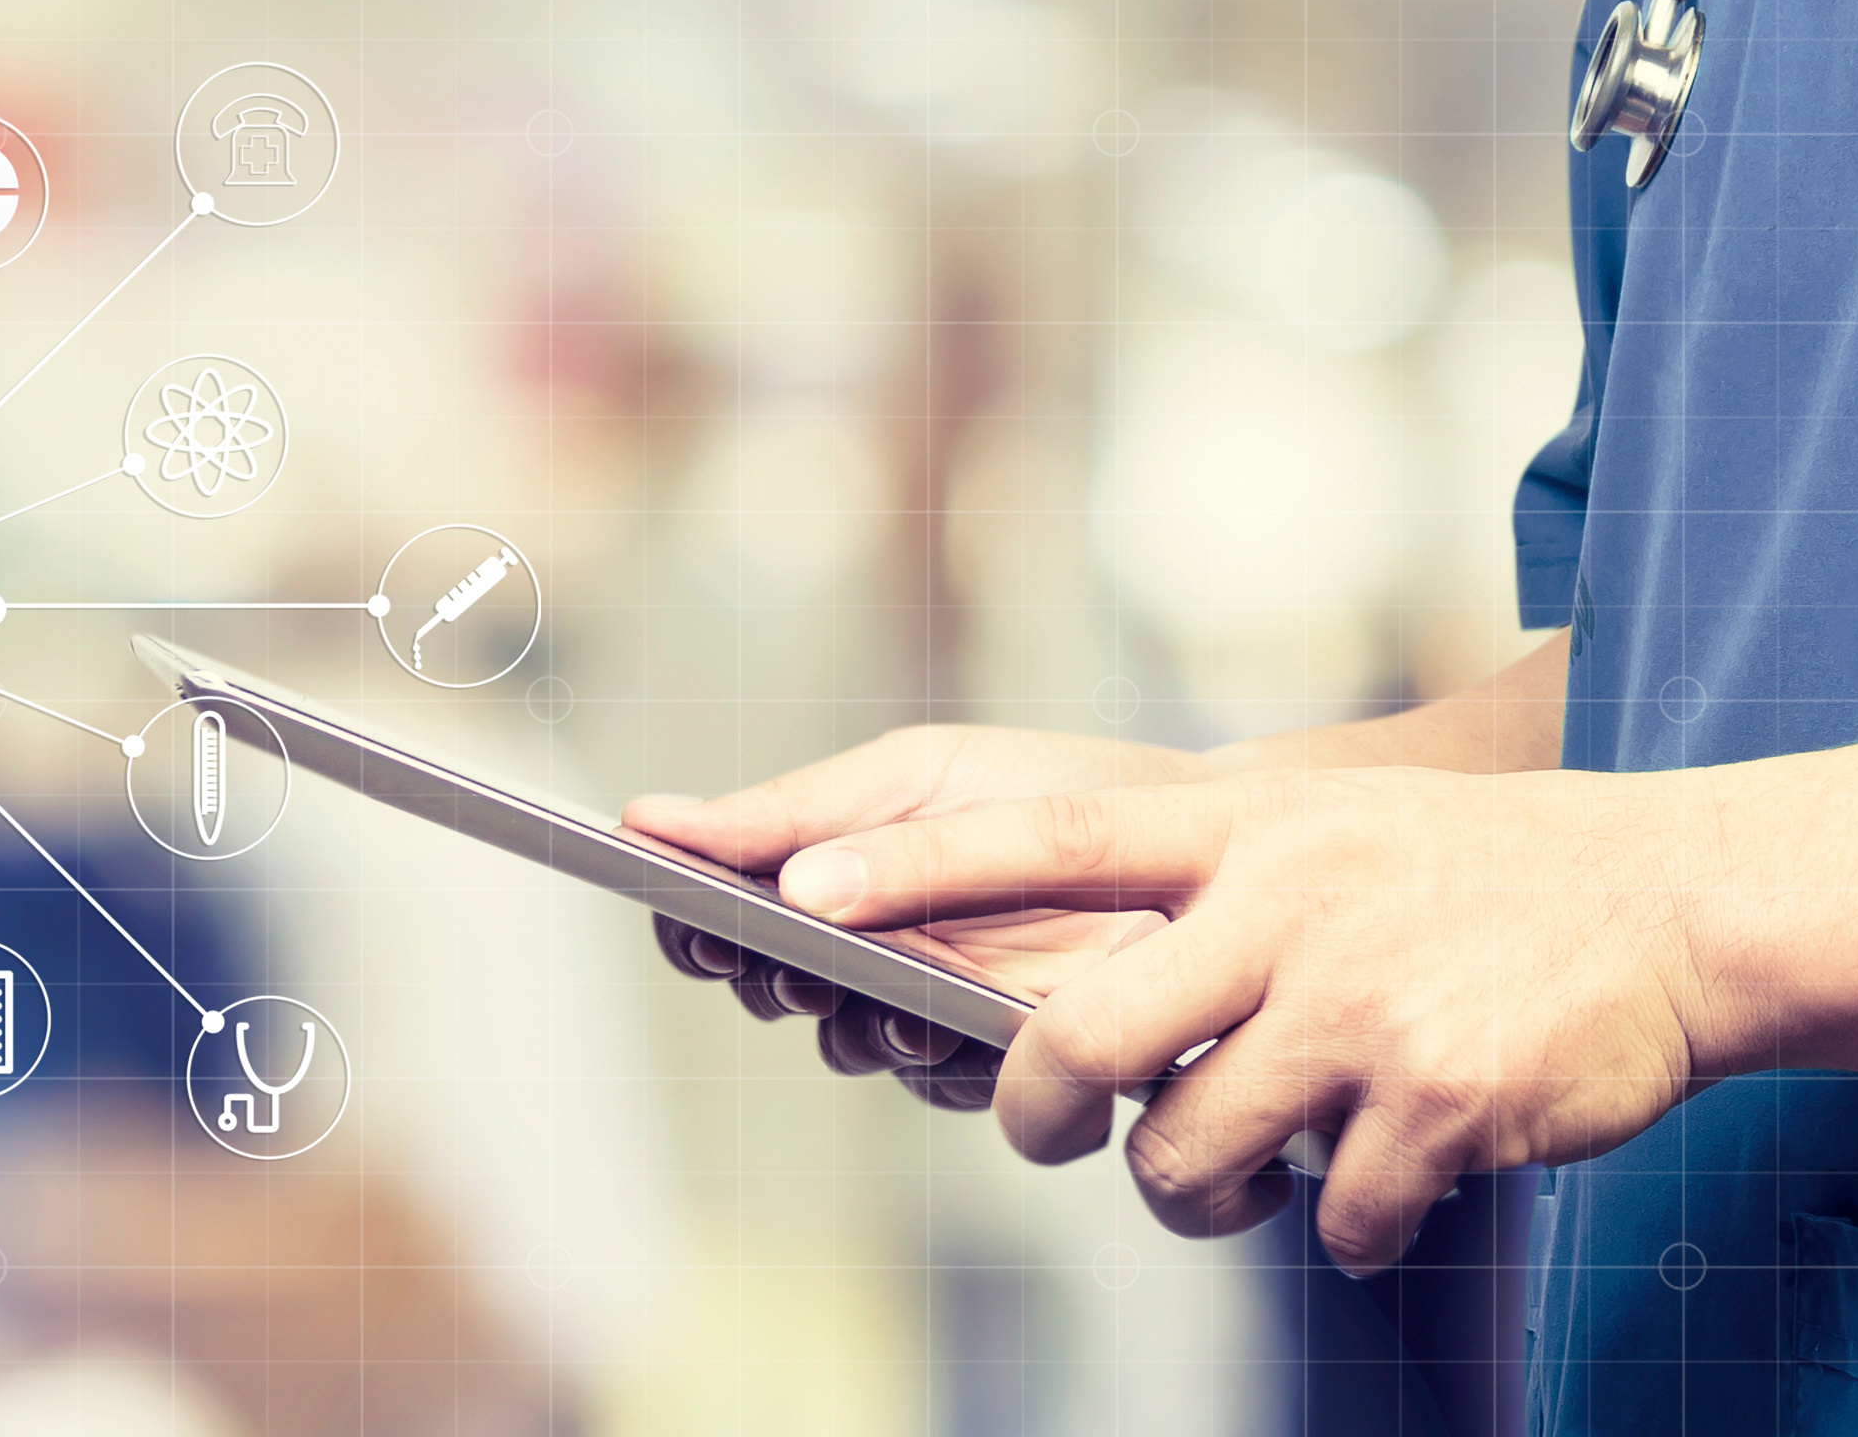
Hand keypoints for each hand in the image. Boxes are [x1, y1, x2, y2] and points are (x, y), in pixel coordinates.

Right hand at [623, 726, 1210, 1108]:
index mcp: (836, 869)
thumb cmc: (1058, 792)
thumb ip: (793, 808)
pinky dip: (929, 1058)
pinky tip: (940, 1025)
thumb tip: (649, 819)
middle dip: (768, 974)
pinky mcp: (1004, 1060)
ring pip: (847, 1043)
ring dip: (848, 1021)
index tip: (689, 915)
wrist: (1209, 837)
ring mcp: (934, 1008)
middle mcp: (872, 947)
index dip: (693, 920)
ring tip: (868, 989)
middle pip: (772, 986)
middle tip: (779, 957)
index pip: (725, 908)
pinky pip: (936, 1082)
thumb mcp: (918, 775)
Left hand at [773, 767, 1725, 1271]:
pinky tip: (1392, 1186)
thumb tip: (1073, 1011)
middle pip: (1079, 1042)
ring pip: (1185, 1157)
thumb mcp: (1332, 832)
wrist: (1680, 905)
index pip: (1050, 839)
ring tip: (1254, 1171)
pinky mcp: (1439, 1099)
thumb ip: (1210, 890)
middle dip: (1033, 1116)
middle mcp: (1290, 904)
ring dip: (1199, 1196)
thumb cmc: (1478, 881)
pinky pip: (1331, 1220)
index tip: (799, 887)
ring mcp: (1362, 1004)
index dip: (919, 870)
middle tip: (1047, 1132)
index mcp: (1251, 826)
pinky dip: (1347, 1230)